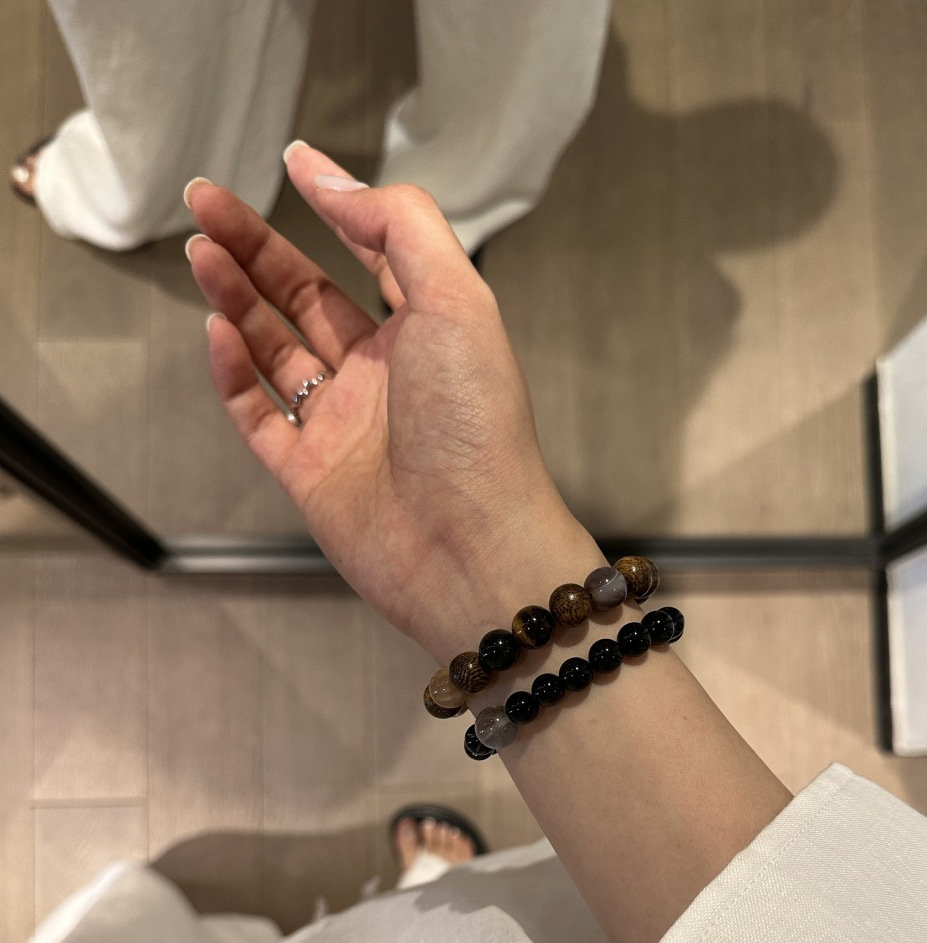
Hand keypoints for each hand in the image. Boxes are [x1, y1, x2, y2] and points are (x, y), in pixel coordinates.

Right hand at [185, 146, 594, 660]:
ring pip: (274, 348)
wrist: (470, 548)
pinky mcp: (309, 474)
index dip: (334, 207)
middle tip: (205, 201)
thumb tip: (334, 182)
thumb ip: (400, 228)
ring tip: (200, 250)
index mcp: (429, 333)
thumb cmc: (479, 431)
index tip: (293, 163)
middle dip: (256, 246)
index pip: (372, 255)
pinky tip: (216, 331)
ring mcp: (344, 426)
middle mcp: (385, 376)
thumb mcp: (457, 300)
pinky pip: (257, 413)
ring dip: (236, 298)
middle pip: (306, 295)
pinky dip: (232, 372)